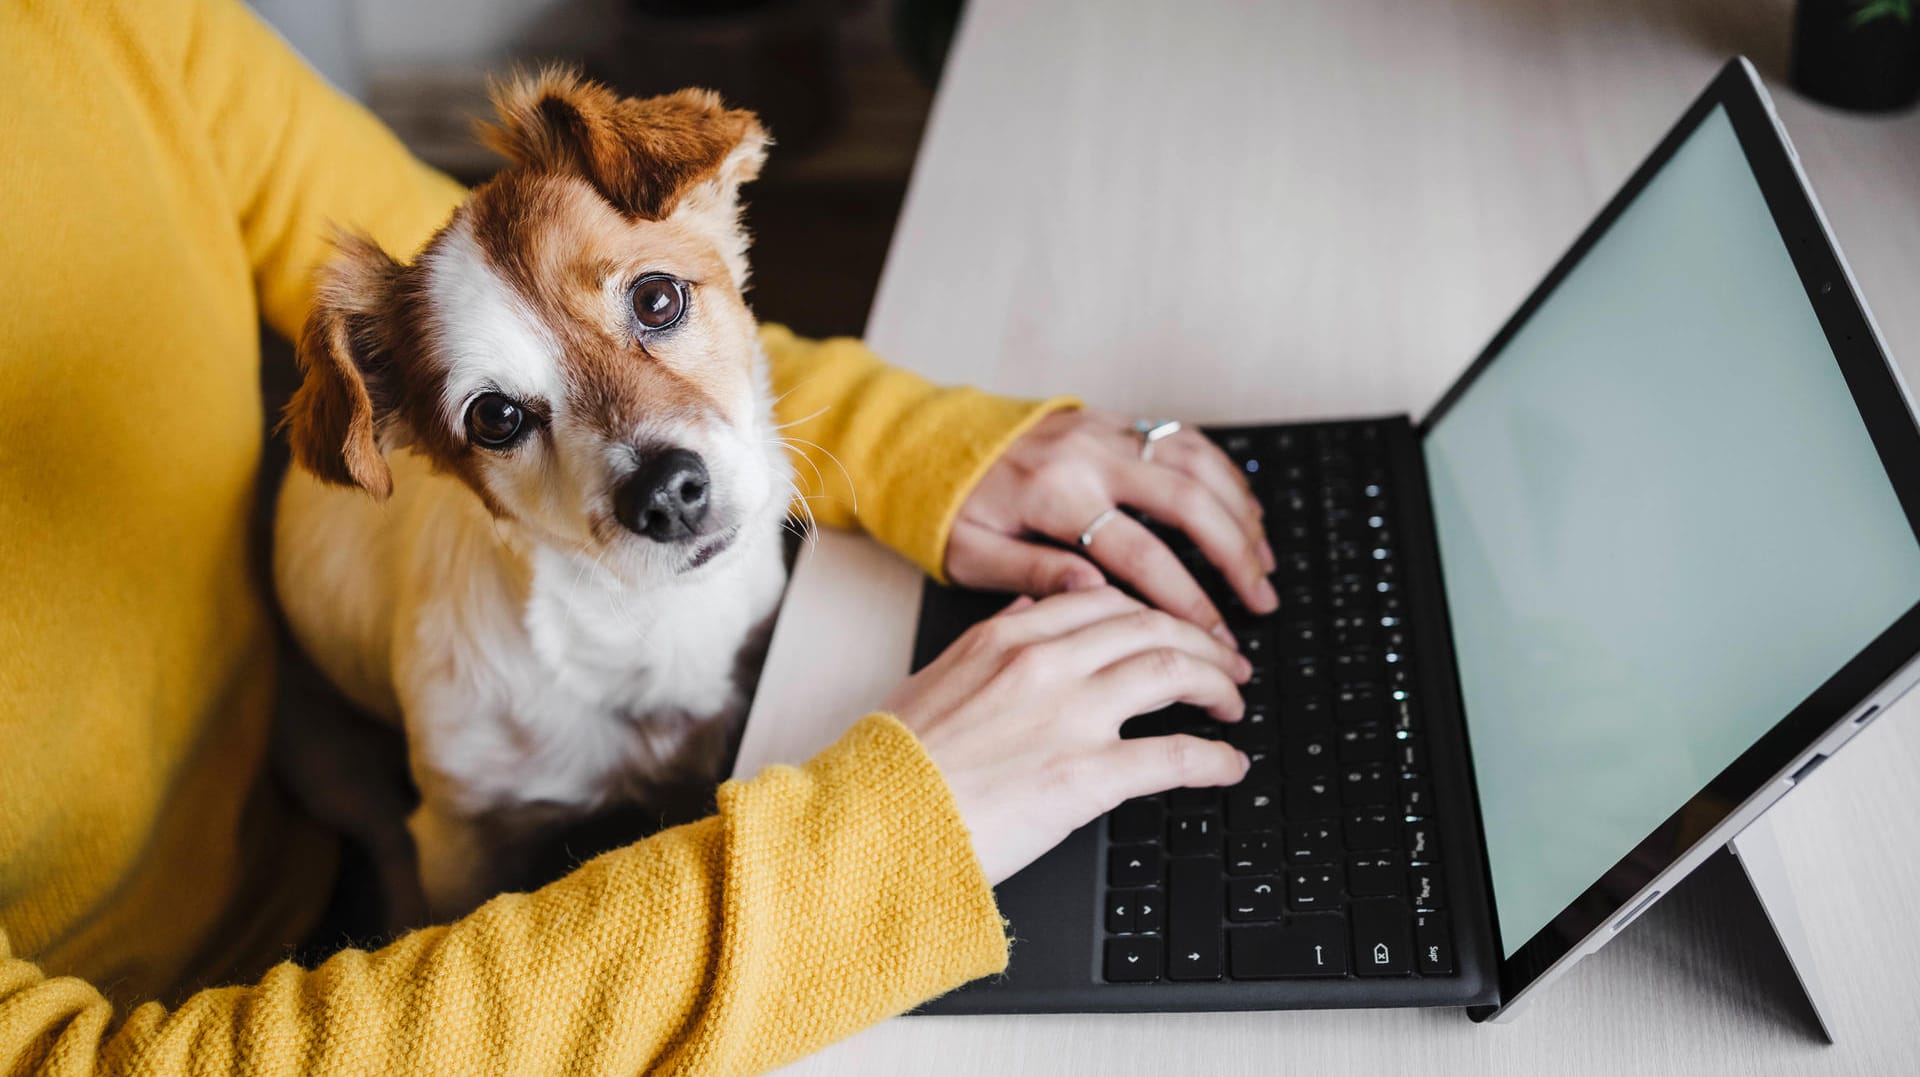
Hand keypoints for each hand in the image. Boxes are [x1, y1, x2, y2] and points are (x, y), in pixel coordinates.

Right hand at [885, 587, 1251, 884]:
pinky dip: (1214, 758)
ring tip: (1231, 703)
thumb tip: (1037, 605)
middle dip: (1199, 640)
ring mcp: (1070, 716)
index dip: (1151, 612)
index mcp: (1007, 636)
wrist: (875, 820)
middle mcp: (1045, 664)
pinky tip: (1228, 765)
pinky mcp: (1087, 776)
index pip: (1103, 600)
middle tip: (1223, 663)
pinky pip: (1175, 755)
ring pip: (1173, 671)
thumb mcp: (939, 677)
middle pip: (1151, 626)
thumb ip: (995, 637)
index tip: (1170, 628)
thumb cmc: (897, 763)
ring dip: (1216, 685)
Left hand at [946, 409, 1277, 644]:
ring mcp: (1105, 431)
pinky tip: (1242, 510)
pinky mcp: (1112, 420)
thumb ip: (1033, 575)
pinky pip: (1184, 439)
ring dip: (1240, 514)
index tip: (1215, 639)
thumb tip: (1096, 595)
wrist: (930, 441)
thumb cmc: (950, 510)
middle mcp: (1088, 457)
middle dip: (1234, 556)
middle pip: (1186, 503)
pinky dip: (1223, 474)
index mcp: (1055, 497)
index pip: (1140, 555)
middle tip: (1262, 602)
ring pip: (1196, 465)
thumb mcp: (971, 555)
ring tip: (1264, 563)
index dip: (1188, 600)